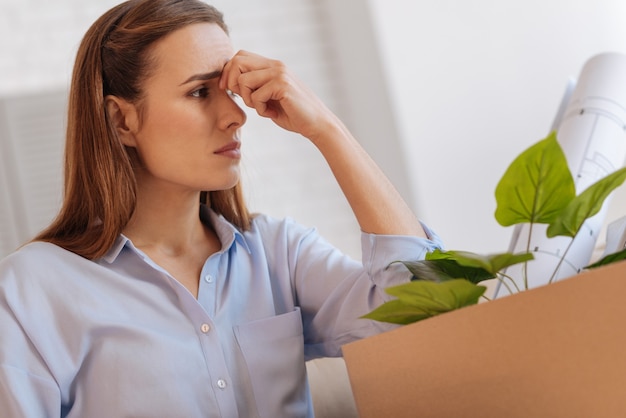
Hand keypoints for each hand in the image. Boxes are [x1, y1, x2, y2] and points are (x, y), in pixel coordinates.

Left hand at [220, 50, 334, 140]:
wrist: (316, 124)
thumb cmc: (292, 114)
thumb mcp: (269, 97)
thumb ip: (254, 87)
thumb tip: (229, 82)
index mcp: (272, 66)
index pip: (240, 56)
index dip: (228, 72)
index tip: (228, 90)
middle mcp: (276, 65)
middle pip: (237, 61)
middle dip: (232, 82)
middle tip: (244, 99)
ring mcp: (280, 74)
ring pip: (243, 80)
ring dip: (247, 99)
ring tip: (262, 108)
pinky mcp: (283, 85)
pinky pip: (256, 96)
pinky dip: (260, 110)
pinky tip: (272, 113)